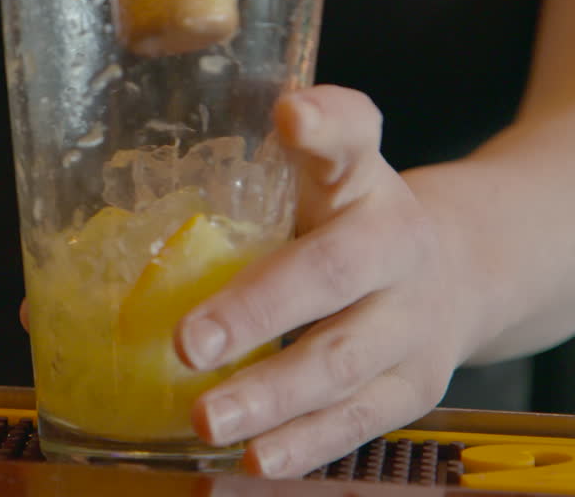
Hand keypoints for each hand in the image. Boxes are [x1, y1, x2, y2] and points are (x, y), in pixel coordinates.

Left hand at [176, 85, 479, 477]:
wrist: (464, 269)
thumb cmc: (349, 222)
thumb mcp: (316, 179)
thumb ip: (244, 185)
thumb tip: (110, 236)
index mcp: (362, 177)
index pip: (351, 136)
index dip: (324, 125)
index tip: (290, 115)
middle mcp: (397, 241)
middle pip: (333, 271)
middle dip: (260, 309)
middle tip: (189, 342)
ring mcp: (413, 319)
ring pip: (342, 360)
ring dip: (271, 394)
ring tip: (207, 418)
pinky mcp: (417, 384)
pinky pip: (358, 419)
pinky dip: (305, 443)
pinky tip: (255, 459)